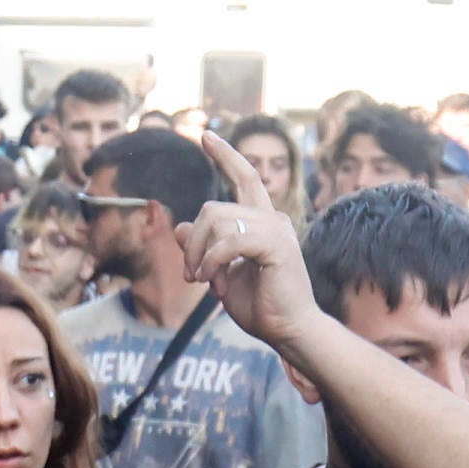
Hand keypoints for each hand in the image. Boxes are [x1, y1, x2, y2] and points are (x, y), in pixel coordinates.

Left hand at [179, 132, 322, 352]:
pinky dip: (212, 262)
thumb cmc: (261, 305)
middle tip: (192, 276)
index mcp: (263, 221)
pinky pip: (229, 241)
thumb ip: (203, 248)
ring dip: (200, 256)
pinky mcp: (277, 246)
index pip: (245, 178)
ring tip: (206, 282)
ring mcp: (277, 229)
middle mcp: (273, 218)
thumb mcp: (220, 274)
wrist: (288, 330)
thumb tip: (180, 226)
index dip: (226, 157)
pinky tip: (215, 284)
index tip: (205, 136)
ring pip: (216, 222)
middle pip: (212, 209)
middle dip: (192, 243)